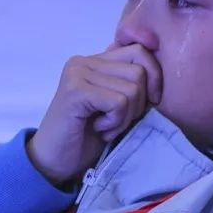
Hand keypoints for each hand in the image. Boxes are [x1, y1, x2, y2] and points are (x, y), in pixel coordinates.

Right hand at [26, 43, 162, 186]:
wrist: (54, 161)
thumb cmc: (87, 136)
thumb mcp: (115, 105)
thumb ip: (129, 83)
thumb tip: (158, 70)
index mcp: (94, 60)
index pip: (140, 51)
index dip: (154, 77)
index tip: (149, 103)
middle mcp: (84, 61)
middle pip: (139, 71)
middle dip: (139, 103)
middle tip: (117, 120)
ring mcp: (77, 74)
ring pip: (132, 88)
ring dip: (125, 116)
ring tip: (106, 126)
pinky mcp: (76, 91)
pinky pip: (119, 102)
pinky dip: (116, 122)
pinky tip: (99, 129)